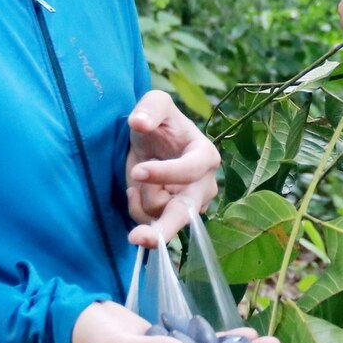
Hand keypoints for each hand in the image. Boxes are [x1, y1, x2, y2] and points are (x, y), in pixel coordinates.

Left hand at [125, 90, 218, 239]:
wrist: (153, 145)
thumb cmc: (159, 123)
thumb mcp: (155, 104)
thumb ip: (150, 108)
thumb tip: (139, 122)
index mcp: (206, 156)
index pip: (190, 170)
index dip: (165, 173)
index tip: (139, 171)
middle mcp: (204, 186)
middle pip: (186, 212)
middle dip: (165, 228)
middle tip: (138, 238)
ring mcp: (191, 206)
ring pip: (161, 217)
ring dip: (141, 199)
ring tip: (138, 175)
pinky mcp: (174, 219)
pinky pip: (150, 223)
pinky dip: (136, 209)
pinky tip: (136, 191)